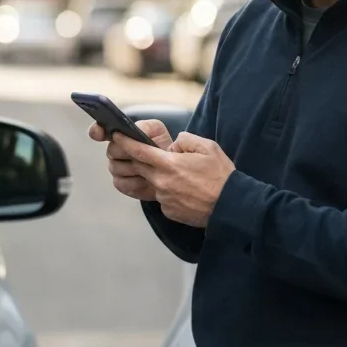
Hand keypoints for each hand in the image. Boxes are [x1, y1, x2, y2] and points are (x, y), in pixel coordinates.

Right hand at [89, 119, 172, 201]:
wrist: (173, 173)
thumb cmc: (164, 148)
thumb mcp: (157, 131)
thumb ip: (144, 127)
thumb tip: (134, 129)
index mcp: (123, 133)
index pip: (100, 130)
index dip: (97, 131)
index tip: (99, 133)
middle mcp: (116, 149)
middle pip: (111, 150)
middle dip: (128, 153)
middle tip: (143, 155)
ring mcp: (117, 167)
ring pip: (115, 167)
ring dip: (134, 168)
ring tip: (149, 168)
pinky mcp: (121, 183)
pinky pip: (121, 183)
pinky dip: (136, 182)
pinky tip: (146, 180)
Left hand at [119, 132, 233, 226]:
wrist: (230, 206)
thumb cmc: (221, 176)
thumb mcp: (208, 147)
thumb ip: (185, 140)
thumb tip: (173, 144)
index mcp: (169, 164)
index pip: (139, 151)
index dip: (125, 142)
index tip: (117, 136)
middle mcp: (162, 182)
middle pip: (140, 167)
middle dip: (139, 159)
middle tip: (148, 154)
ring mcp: (164, 198)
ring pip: (154, 183)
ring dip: (161, 177)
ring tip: (185, 178)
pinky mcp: (168, 211)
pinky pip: (163, 197)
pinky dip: (170, 192)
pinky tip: (187, 192)